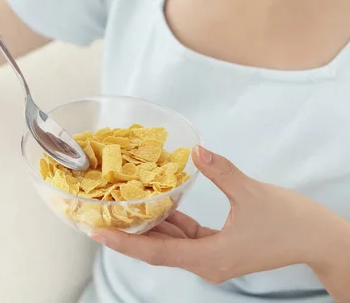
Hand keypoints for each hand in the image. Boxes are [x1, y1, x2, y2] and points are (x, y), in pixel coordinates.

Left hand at [91, 146, 335, 283]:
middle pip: (158, 249)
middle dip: (129, 233)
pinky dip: (172, 221)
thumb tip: (196, 150)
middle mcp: (207, 262)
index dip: (124, 241)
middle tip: (99, 214)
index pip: (156, 252)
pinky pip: (187, 236)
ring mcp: (213, 256)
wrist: (315, 239)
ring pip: (172, 242)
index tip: (97, 230)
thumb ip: (221, 170)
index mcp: (210, 257)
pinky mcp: (220, 247)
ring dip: (149, 226)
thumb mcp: (251, 192)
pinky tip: (161, 202)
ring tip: (122, 207)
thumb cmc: (287, 221)